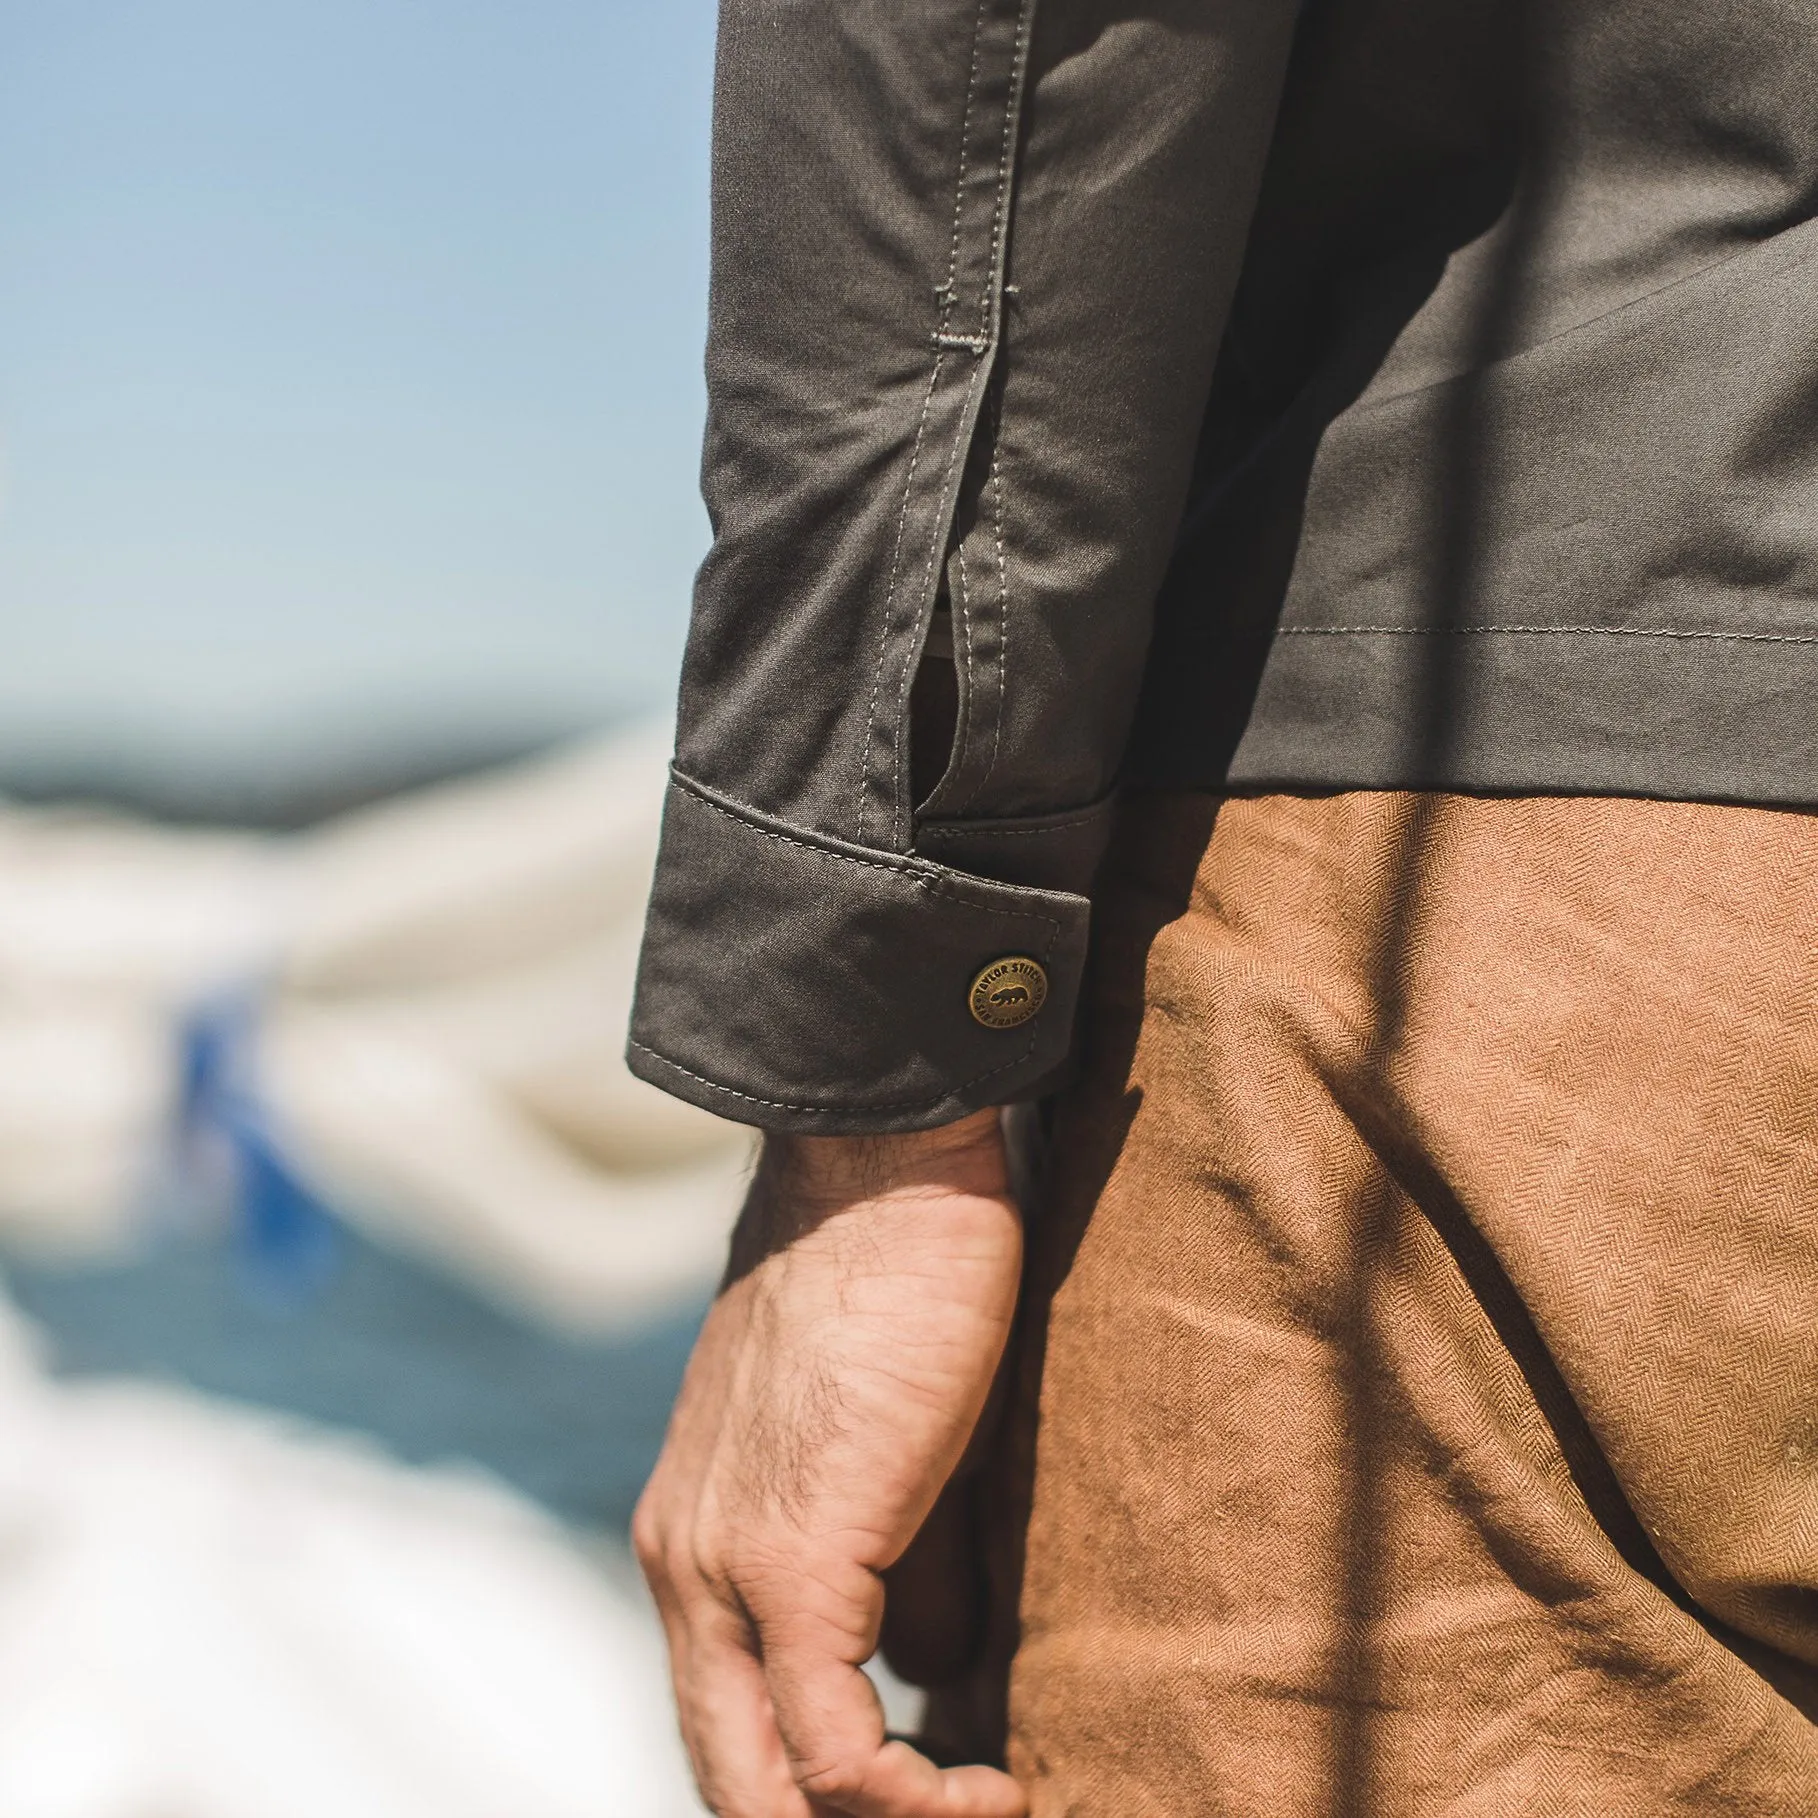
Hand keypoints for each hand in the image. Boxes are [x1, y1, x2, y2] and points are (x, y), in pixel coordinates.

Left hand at [633, 1109, 1026, 1817]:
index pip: (727, 1720)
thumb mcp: (888, 1451)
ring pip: (763, 1786)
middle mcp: (680, 1567)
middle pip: (730, 1778)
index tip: (925, 1791)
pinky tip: (994, 1792)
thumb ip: (904, 1576)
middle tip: (945, 1815)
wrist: (882, 1167)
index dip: (812, 1790)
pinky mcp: (793, 1559)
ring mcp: (721, 1569)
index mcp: (689, 1537)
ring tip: (985, 1809)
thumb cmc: (898, 1280)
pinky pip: (835, 1749)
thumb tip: (943, 1681)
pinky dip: (916, 1804)